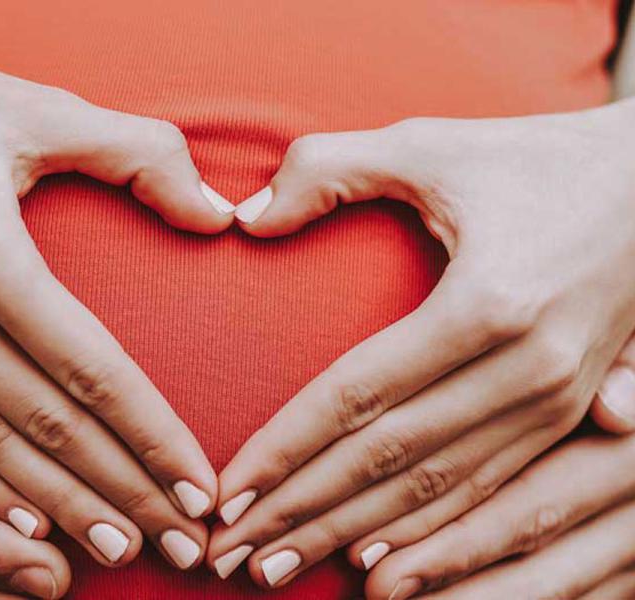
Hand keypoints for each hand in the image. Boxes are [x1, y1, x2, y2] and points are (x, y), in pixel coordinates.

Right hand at [0, 20, 232, 569]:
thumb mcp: (30, 108)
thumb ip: (137, 153)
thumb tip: (217, 213)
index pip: (91, 373)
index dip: (153, 438)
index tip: (199, 491)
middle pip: (46, 430)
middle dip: (122, 494)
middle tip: (183, 547)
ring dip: (60, 511)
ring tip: (122, 552)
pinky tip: (23, 530)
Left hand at [207, 100, 634, 584]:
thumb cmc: (538, 160)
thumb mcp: (432, 144)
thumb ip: (329, 169)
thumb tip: (245, 218)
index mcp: (486, 304)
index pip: (355, 399)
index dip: (283, 452)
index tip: (226, 494)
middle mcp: (525, 370)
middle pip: (386, 461)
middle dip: (300, 512)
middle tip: (228, 552)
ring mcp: (554, 402)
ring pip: (433, 492)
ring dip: (349, 535)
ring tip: (278, 566)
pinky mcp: (568, 412)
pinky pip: (484, 489)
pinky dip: (424, 531)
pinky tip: (373, 558)